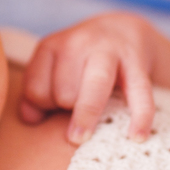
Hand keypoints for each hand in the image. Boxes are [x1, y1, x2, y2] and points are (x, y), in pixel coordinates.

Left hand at [18, 12, 169, 143]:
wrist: (123, 30)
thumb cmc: (79, 61)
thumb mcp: (51, 68)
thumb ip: (34, 93)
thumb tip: (30, 119)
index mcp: (51, 46)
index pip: (36, 89)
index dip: (42, 105)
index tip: (53, 105)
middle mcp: (79, 44)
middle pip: (64, 92)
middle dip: (67, 108)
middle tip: (76, 106)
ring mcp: (110, 51)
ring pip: (94, 87)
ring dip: (86, 115)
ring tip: (81, 139)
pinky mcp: (137, 63)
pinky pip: (139, 93)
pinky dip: (139, 116)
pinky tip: (136, 137)